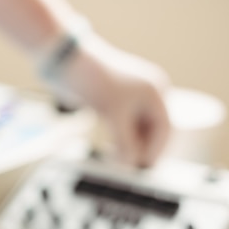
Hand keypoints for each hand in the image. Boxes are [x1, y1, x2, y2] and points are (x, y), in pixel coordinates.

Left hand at [59, 34, 170, 166]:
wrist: (64, 58)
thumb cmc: (92, 78)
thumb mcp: (112, 113)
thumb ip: (125, 141)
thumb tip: (131, 165)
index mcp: (155, 91)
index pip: (165, 128)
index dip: (156, 150)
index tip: (143, 168)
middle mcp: (147, 93)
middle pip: (153, 130)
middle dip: (143, 149)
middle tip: (131, 170)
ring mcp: (131, 96)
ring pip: (138, 129)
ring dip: (131, 146)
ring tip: (119, 163)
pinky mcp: (114, 100)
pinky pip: (125, 125)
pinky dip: (121, 139)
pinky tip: (112, 150)